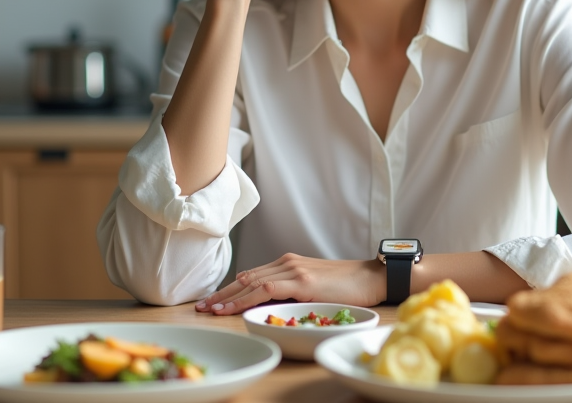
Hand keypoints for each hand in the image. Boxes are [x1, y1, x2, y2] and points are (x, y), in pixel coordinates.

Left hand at [195, 253, 385, 314]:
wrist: (371, 277)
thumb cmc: (346, 285)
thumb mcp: (313, 285)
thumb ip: (290, 288)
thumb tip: (267, 299)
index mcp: (288, 263)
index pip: (251, 276)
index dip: (229, 290)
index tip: (211, 301)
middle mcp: (286, 263)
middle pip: (245, 279)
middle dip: (221, 294)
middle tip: (200, 307)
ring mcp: (293, 270)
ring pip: (251, 284)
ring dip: (228, 298)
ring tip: (209, 309)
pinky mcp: (302, 281)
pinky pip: (266, 289)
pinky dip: (246, 298)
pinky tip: (233, 305)